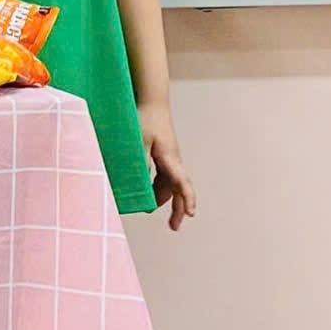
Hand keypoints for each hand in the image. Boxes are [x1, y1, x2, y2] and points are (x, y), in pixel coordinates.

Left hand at [142, 100, 199, 229]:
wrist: (152, 102)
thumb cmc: (146, 119)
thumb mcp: (139, 141)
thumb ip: (140, 162)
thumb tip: (139, 183)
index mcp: (170, 159)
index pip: (183, 184)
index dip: (188, 201)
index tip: (191, 215)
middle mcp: (173, 161)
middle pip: (178, 190)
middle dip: (178, 209)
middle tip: (174, 227)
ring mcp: (169, 159)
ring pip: (169, 185)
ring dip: (163, 199)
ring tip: (149, 211)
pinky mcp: (162, 156)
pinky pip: (162, 177)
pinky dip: (156, 188)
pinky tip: (146, 193)